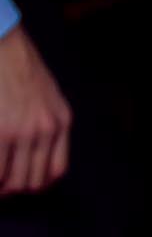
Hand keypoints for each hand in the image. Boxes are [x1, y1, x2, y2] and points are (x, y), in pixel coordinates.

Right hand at [0, 24, 71, 193]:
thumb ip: (46, 123)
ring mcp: (24, 131)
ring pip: (13, 180)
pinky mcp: (2, 131)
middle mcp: (47, 129)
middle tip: (0, 189)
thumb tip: (32, 155)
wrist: (4, 46)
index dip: (37, 185)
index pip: (56, 170)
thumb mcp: (47, 96)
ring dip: (1, 188)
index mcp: (61, 121)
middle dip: (14, 190)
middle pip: (33, 180)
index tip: (23, 186)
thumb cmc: (20, 68)